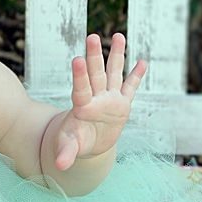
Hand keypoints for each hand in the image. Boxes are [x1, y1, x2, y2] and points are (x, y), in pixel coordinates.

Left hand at [53, 33, 146, 170]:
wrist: (87, 143)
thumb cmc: (74, 142)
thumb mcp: (69, 147)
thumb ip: (65, 153)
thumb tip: (59, 165)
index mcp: (82, 106)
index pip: (81, 88)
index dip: (80, 75)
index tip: (78, 59)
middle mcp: (96, 98)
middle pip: (96, 74)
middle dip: (95, 56)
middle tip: (92, 36)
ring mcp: (109, 99)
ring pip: (113, 74)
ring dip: (116, 55)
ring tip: (118, 35)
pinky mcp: (122, 105)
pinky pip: (130, 88)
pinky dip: (136, 76)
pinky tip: (142, 62)